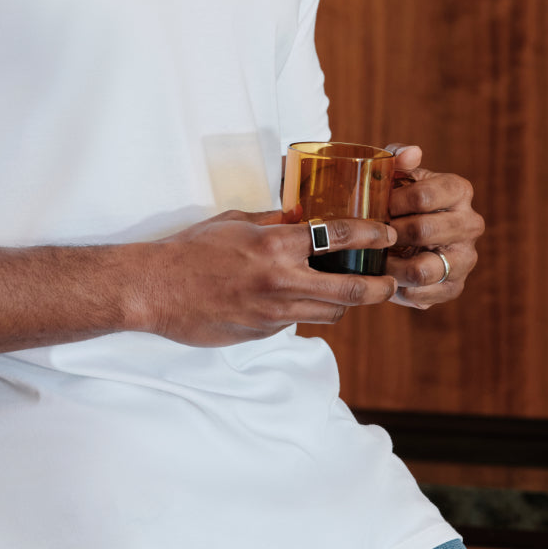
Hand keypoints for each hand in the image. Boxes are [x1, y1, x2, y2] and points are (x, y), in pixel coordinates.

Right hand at [144, 207, 397, 345]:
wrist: (157, 289)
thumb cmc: (191, 250)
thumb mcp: (235, 222)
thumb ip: (272, 222)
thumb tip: (300, 216)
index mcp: (275, 245)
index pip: (340, 237)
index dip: (371, 235)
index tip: (386, 234)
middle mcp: (282, 281)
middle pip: (351, 289)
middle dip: (379, 286)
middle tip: (390, 281)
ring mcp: (275, 312)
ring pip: (331, 312)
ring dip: (345, 301)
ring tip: (350, 289)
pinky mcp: (264, 332)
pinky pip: (298, 321)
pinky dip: (307, 309)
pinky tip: (298, 298)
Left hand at [383, 144, 483, 309]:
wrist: (402, 235)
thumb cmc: (396, 199)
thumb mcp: (394, 174)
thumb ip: (398, 158)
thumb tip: (412, 153)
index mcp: (458, 190)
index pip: (423, 196)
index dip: (392, 203)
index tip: (375, 207)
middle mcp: (471, 223)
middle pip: (423, 231)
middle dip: (389, 234)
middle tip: (370, 235)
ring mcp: (466, 257)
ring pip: (425, 268)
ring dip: (392, 265)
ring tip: (375, 259)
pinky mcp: (454, 287)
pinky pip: (424, 295)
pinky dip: (398, 289)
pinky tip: (387, 277)